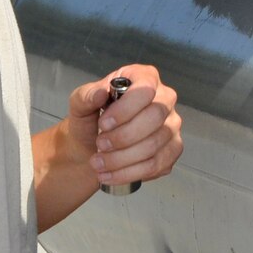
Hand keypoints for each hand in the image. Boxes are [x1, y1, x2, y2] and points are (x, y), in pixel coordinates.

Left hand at [65, 64, 182, 192]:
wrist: (91, 147)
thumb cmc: (91, 120)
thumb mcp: (80, 104)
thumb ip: (86, 96)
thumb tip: (99, 93)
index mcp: (145, 78)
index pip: (146, 89)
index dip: (125, 109)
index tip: (103, 123)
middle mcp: (165, 99)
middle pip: (155, 117)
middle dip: (123, 137)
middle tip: (100, 144)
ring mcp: (171, 126)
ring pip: (154, 146)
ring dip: (122, 159)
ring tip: (98, 163)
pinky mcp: (172, 150)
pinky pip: (156, 165)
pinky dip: (129, 173)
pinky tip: (110, 174)